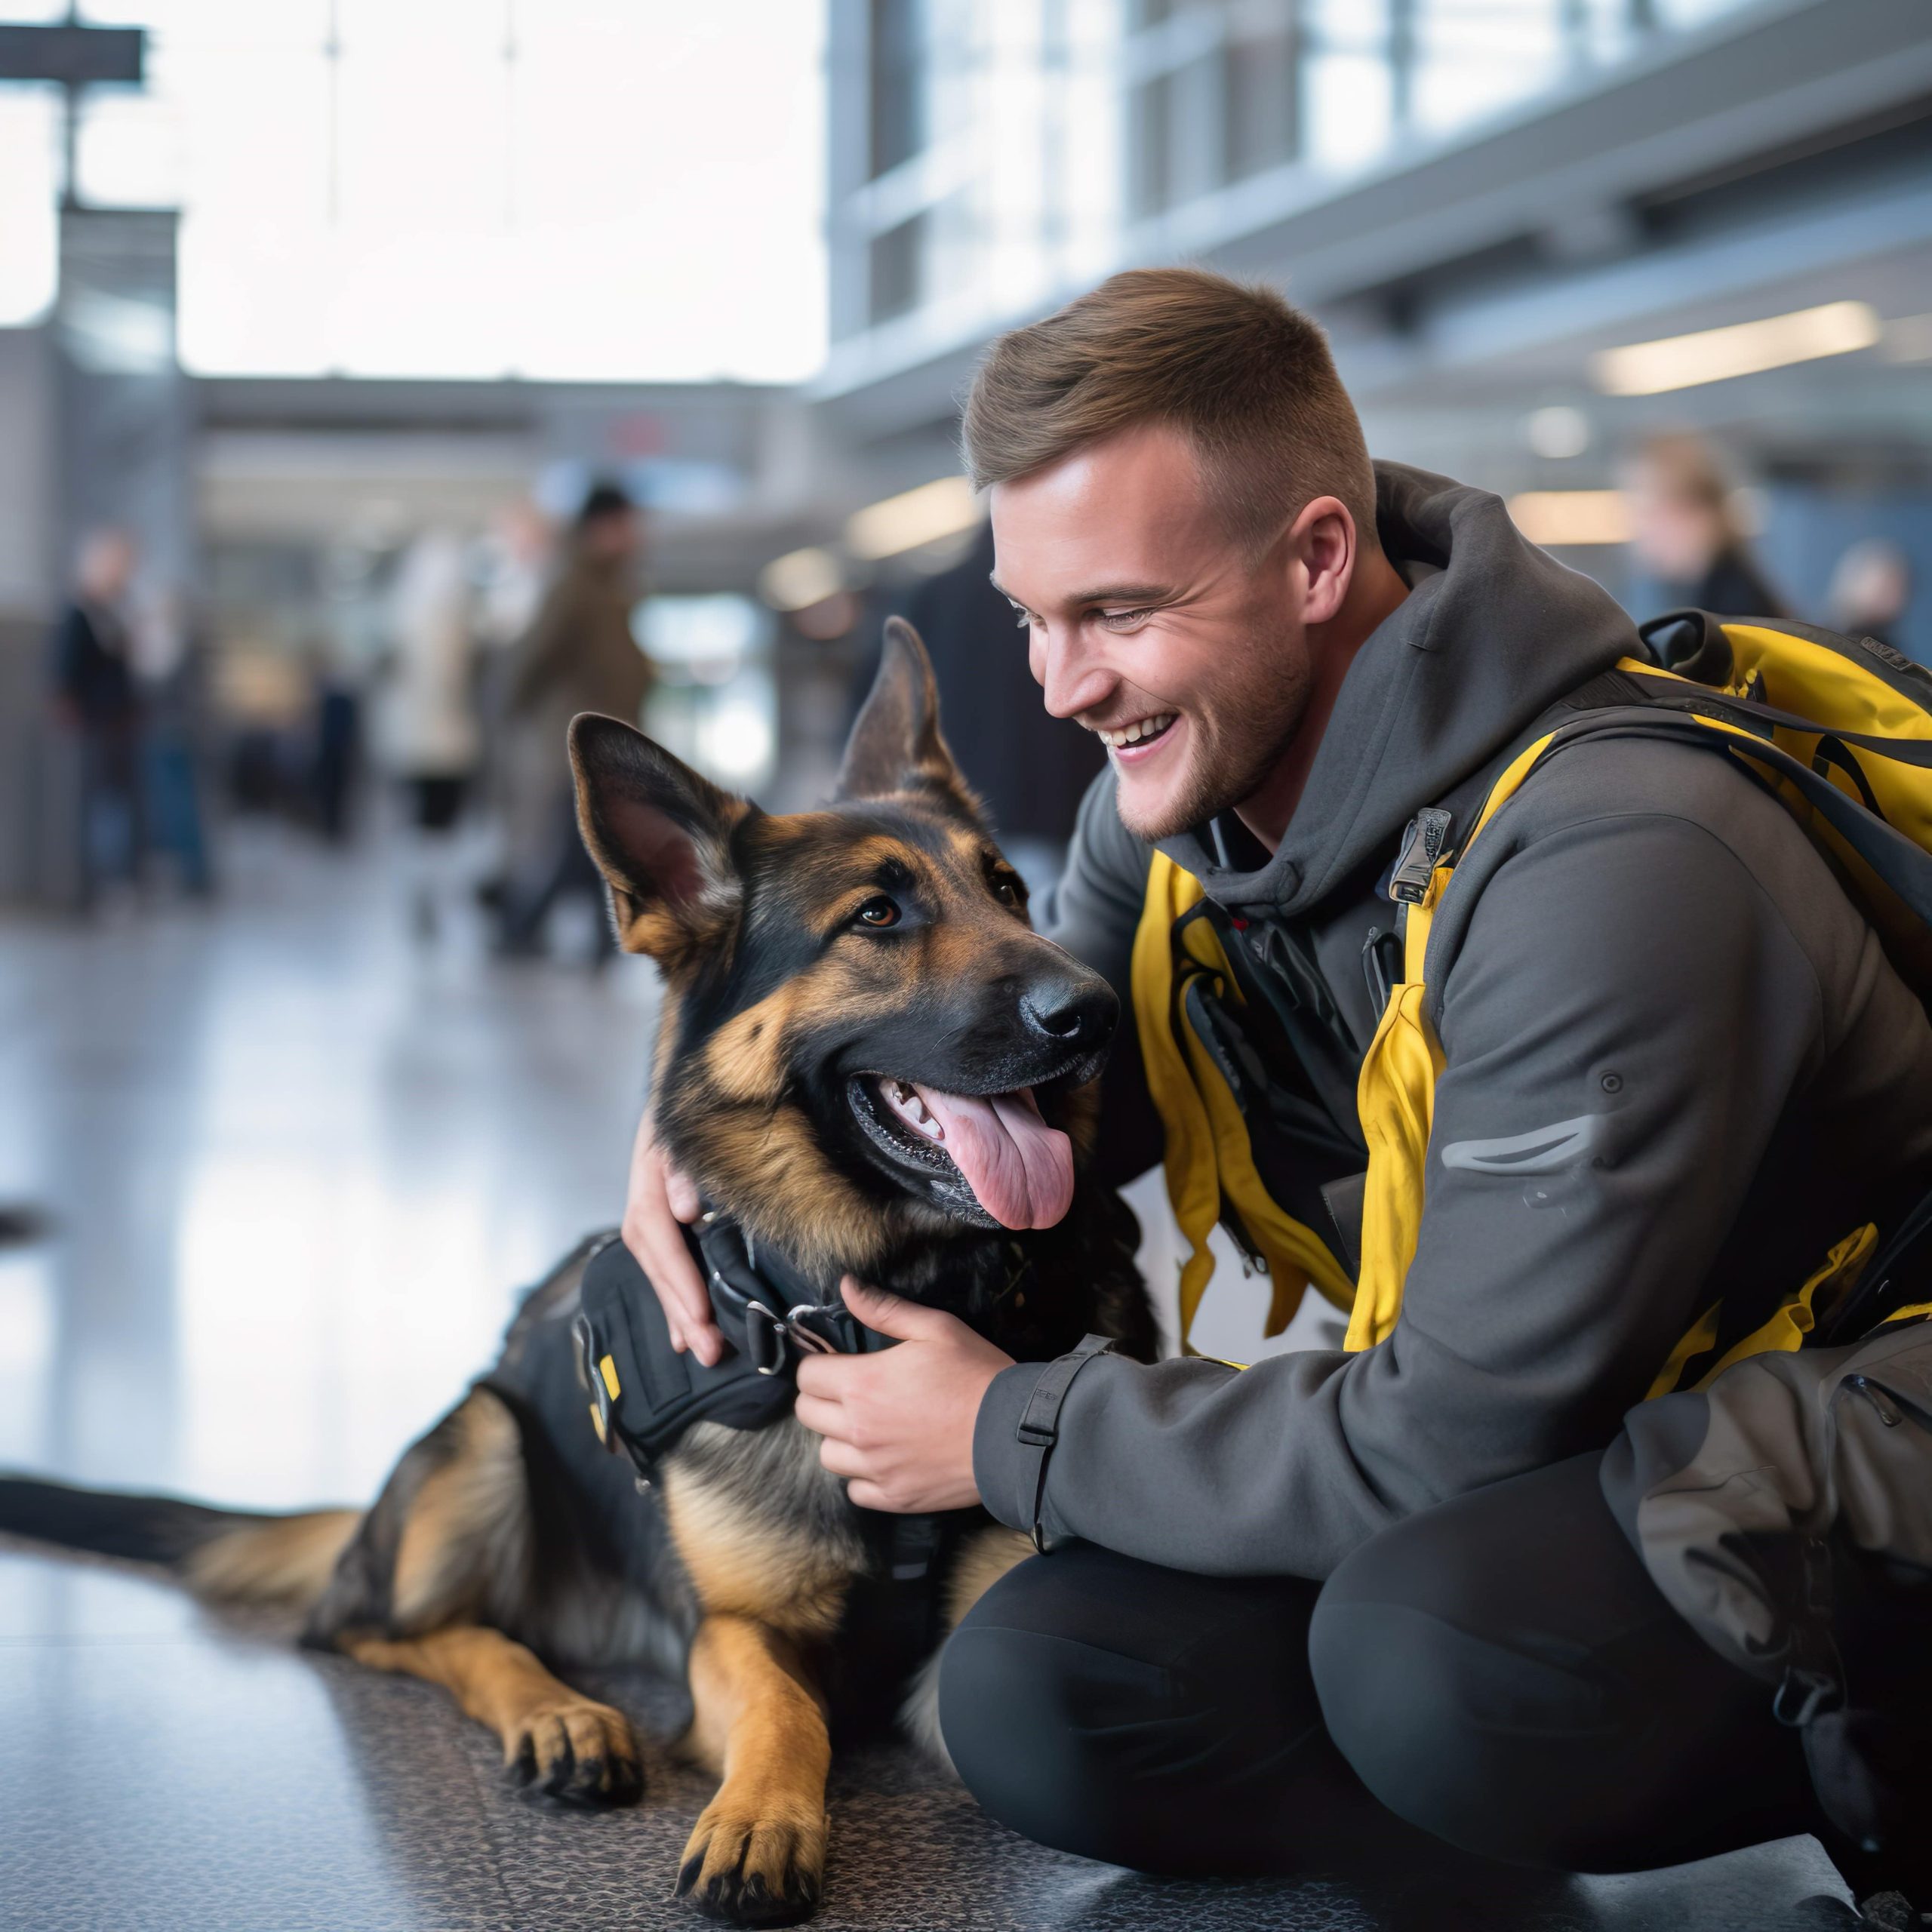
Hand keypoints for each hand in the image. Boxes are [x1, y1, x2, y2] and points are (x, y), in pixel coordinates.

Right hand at [621, 1106, 721, 1363]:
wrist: (689, 1080)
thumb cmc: (697, 1101)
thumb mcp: (688, 1125)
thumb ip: (685, 1166)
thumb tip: (686, 1211)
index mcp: (649, 1172)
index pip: (658, 1233)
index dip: (677, 1275)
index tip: (700, 1312)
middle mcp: (645, 1195)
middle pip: (655, 1260)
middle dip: (679, 1306)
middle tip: (708, 1348)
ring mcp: (652, 1208)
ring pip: (658, 1267)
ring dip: (677, 1310)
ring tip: (700, 1349)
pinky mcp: (666, 1217)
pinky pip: (665, 1263)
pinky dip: (675, 1296)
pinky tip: (685, 1330)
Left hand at [793, 1279, 1012, 1512]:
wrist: (1013, 1432)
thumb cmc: (975, 1374)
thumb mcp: (935, 1328)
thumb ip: (884, 1309)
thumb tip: (846, 1286)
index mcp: (862, 1384)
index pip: (807, 1376)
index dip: (820, 1364)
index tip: (838, 1363)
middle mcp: (859, 1429)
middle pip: (807, 1415)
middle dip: (822, 1398)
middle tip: (852, 1391)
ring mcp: (875, 1468)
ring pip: (827, 1455)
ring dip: (840, 1438)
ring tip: (868, 1427)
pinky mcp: (894, 1496)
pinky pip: (855, 1490)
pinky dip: (863, 1477)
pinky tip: (885, 1459)